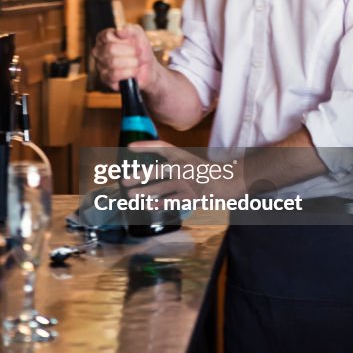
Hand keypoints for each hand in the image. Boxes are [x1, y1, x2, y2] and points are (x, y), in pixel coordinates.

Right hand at [92, 25, 157, 90]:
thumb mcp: (140, 36)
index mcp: (104, 38)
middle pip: (110, 49)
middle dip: (130, 51)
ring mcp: (100, 65)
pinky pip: (114, 75)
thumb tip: (119, 31)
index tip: (133, 42)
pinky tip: (134, 71)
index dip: (124, 40)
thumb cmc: (141, 50)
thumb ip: (131, 29)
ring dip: (131, 62)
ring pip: (112, 62)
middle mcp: (99, 51)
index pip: (107, 35)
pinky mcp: (105, 79)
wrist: (148, 69)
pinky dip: (128, 72)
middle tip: (139, 53)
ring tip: (137, 63)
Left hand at [123, 140, 245, 208]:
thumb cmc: (205, 171)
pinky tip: (149, 206)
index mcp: (182, 155)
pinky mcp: (191, 197)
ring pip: (160, 189)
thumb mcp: (189, 161)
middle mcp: (183, 167)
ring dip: (144, 193)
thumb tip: (151, 173)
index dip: (145, 146)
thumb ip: (173, 164)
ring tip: (131, 195)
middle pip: (156, 170)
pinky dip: (159, 204)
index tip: (129, 147)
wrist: (228, 181)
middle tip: (124, 180)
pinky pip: (171, 201)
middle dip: (138, 176)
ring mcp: (187, 182)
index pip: (161, 146)